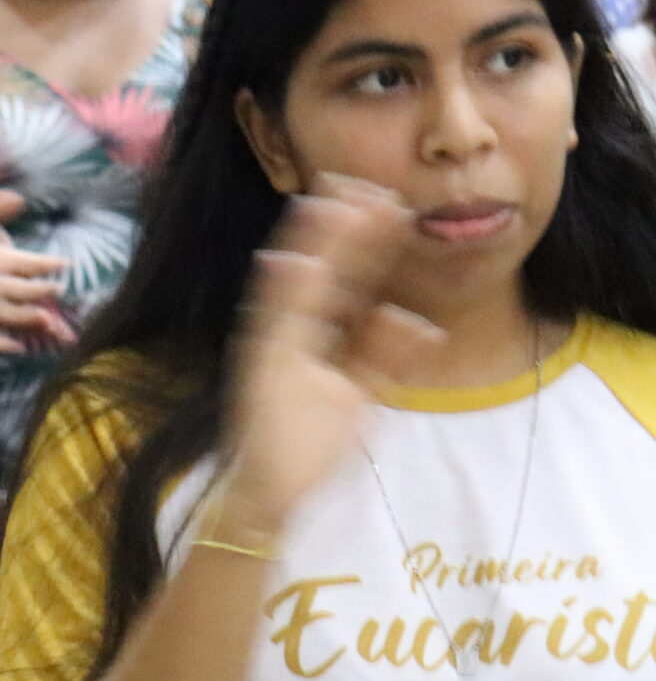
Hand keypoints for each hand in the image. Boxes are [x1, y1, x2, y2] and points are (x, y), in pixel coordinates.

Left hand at [0, 190, 71, 352]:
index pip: (31, 263)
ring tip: (45, 320)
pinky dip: (1, 343)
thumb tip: (18, 197)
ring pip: (15, 315)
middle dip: (44, 292)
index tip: (63, 263)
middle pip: (29, 292)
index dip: (47, 264)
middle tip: (57, 291)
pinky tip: (15, 346)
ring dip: (31, 318)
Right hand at [220, 177, 440, 532]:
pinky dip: (280, 293)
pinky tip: (292, 262)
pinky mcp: (261, 366)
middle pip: (320, 268)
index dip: (364, 239)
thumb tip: (419, 323)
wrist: (270, 495)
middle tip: (365, 185)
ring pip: (294, 282)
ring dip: (312, 245)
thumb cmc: (309, 450)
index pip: (344, 278)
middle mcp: (288, 331)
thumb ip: (385, 357)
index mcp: (312, 334)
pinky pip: (273, 324)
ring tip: (332, 205)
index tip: (387, 202)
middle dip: (341, 226)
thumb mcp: (362, 396)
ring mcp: (271, 345)